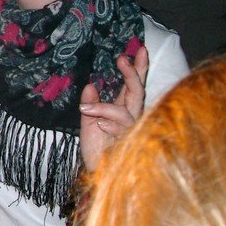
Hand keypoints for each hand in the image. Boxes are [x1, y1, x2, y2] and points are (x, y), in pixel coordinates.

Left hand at [79, 46, 148, 170]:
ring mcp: (131, 131)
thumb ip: (90, 106)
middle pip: (137, 92)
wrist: (98, 177)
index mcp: (121, 110)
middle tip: (122, 58)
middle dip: (132, 74)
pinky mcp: (128, 144)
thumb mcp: (88, 124)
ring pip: (127, 111)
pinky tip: (100, 125)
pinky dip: (109, 123)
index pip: (132, 86)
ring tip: (86, 108)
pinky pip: (122, 129)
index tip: (139, 48)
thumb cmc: (97, 154)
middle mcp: (130, 118)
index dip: (137, 67)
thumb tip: (90, 86)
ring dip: (106, 107)